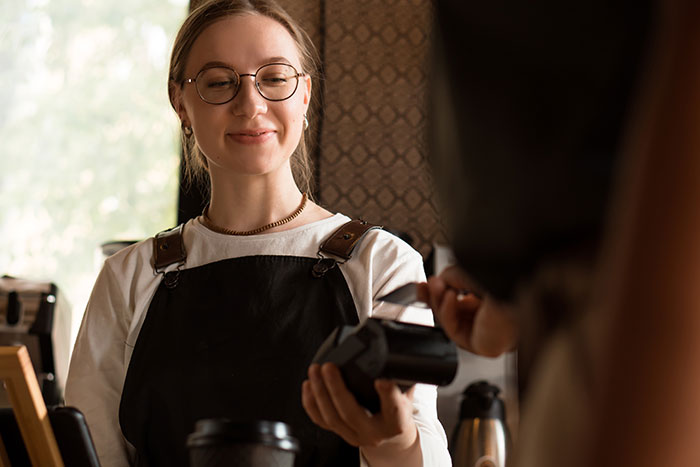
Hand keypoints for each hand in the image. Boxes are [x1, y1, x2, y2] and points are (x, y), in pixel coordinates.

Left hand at [301, 363, 420, 463]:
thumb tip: (394, 339)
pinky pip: (321, 421)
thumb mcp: (407, 391)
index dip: (388, 395)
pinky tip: (309, 385)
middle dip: (337, 389)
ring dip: (320, 393)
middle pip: (352, 414)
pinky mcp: (340, 433)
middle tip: (329, 367)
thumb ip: (402, 371)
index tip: (381, 380)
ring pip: (332, 418)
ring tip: (315, 370)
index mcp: (396, 421)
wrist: (392, 432)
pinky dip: (311, 403)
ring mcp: (355, 435)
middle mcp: (375, 432)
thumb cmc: (398, 407)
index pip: (394, 408)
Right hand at [416, 265, 517, 356]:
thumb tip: (438, 283)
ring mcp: (491, 331)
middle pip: (456, 312)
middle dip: (436, 298)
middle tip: (425, 287)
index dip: (443, 291)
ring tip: (437, 287)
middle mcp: (495, 315)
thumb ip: (451, 276)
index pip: (464, 298)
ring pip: (453, 323)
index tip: (429, 283)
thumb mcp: (470, 270)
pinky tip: (449, 299)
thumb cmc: (508, 279)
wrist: (521, 288)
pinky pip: (457, 334)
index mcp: (496, 297)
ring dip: (440, 304)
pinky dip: (447, 315)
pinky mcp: (486, 346)